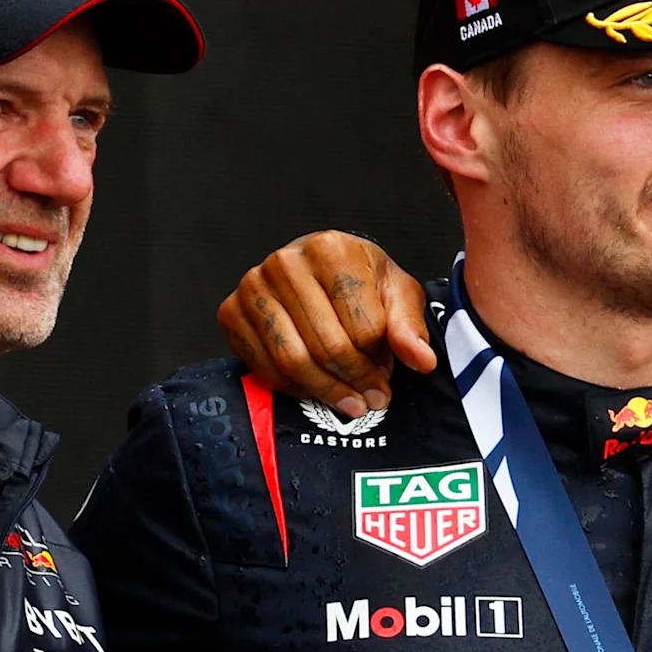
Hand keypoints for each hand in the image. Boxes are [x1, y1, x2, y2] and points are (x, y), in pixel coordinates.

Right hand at [217, 232, 433, 417]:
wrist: (319, 269)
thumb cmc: (362, 281)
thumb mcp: (397, 294)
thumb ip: (409, 327)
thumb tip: (422, 360)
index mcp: (331, 249)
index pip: (362, 327)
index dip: (380, 363)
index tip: (387, 380)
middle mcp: (285, 262)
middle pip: (326, 346)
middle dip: (354, 382)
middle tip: (371, 401)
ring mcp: (252, 286)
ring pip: (292, 361)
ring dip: (324, 391)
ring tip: (349, 403)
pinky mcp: (230, 311)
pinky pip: (263, 367)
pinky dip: (291, 388)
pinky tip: (314, 388)